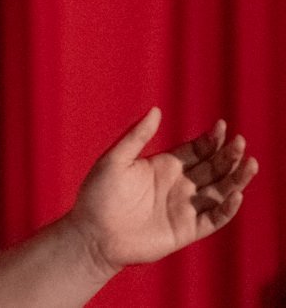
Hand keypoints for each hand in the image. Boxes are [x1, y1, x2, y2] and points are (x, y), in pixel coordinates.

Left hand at [68, 107, 258, 277]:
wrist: (92, 234)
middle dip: (228, 155)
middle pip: (213, 168)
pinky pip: (214, 219)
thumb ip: (137, 136)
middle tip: (239, 142)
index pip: (196, 150)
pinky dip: (226, 208)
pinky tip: (235, 194)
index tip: (222, 126)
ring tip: (250, 163)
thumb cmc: (98, 194)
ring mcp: (184, 208)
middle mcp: (179, 185)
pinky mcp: (186, 230)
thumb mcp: (115, 159)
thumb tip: (156, 110)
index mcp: (163, 166)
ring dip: (236, 179)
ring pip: (220, 191)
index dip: (211, 139)